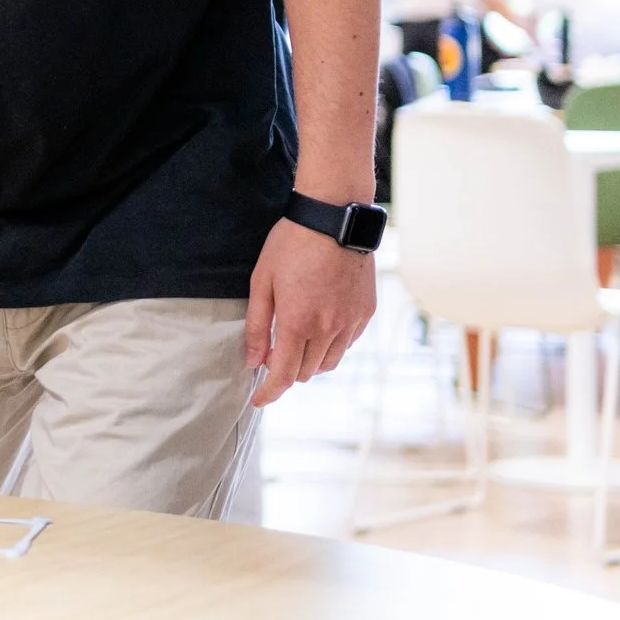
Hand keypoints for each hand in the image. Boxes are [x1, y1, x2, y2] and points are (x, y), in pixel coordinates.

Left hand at [244, 217, 376, 407]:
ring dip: (310, 361)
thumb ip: (258, 325)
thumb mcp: (262, 281)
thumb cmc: (292, 245)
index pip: (284, 374)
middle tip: (273, 353)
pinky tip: (320, 326)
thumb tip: (254, 361)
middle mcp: (328, 328)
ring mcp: (350, 322)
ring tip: (297, 341)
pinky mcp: (365, 313)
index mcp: (298, 322)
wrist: (334, 219)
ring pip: (328, 362)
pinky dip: (331, 345)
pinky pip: (346, 344)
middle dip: (286, 371)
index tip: (259, 399)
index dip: (269, 392)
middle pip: (306, 372)